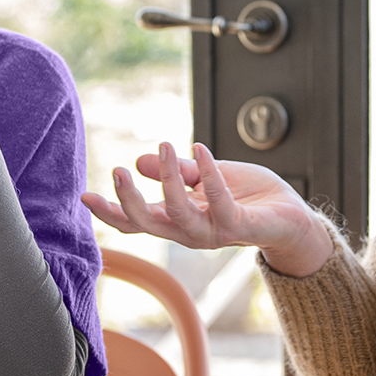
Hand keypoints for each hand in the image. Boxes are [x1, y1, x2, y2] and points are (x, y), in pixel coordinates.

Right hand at [80, 141, 334, 276]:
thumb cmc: (248, 197)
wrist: (291, 217)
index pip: (136, 221)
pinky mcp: (240, 226)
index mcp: (177, 220)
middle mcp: (190, 232)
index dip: (109, 212)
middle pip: (148, 224)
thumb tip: (143, 160)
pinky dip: (207, 173)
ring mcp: (214, 232)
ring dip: (168, 179)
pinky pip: (219, 202)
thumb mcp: (206, 177)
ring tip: (163, 144)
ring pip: (178, 214)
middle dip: (128, 201)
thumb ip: (176, 171)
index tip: (83, 195)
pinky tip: (199, 148)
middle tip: (118, 170)